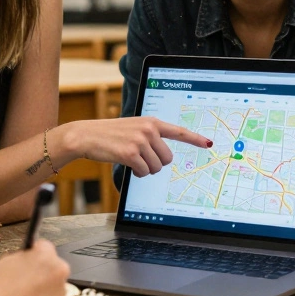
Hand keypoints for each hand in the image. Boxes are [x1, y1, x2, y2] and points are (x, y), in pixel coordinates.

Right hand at [0, 240, 70, 295]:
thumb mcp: (5, 262)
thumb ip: (23, 258)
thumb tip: (28, 259)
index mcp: (45, 257)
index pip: (45, 247)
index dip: (35, 253)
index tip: (31, 259)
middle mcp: (58, 274)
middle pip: (53, 267)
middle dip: (42, 272)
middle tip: (25, 280)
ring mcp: (59, 294)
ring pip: (53, 287)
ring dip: (43, 289)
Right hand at [56, 117, 212, 176]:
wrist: (85, 135)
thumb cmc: (109, 135)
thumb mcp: (133, 128)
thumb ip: (150, 135)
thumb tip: (165, 155)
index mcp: (151, 122)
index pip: (178, 131)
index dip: (195, 139)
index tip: (208, 144)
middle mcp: (148, 129)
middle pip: (167, 158)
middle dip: (156, 163)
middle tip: (141, 158)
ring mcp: (140, 141)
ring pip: (157, 167)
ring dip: (146, 169)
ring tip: (132, 160)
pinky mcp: (130, 153)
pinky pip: (144, 172)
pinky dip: (137, 173)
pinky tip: (128, 165)